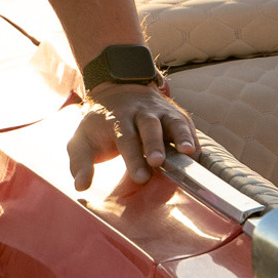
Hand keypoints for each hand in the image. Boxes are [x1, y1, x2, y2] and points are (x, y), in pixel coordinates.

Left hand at [68, 80, 198, 187]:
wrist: (117, 91)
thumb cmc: (100, 125)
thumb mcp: (82, 140)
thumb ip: (80, 163)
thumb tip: (81, 186)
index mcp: (116, 119)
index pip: (125, 138)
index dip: (133, 158)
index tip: (140, 177)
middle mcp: (140, 112)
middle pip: (149, 127)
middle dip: (154, 144)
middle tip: (158, 162)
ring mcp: (160, 112)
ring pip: (172, 121)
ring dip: (181, 136)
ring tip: (188, 153)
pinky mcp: (175, 115)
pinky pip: (186, 125)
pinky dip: (193, 138)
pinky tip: (197, 154)